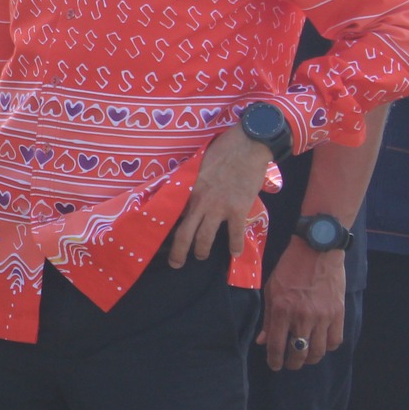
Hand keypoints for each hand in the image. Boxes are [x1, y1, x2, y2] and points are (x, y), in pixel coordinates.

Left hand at [168, 125, 271, 267]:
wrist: (247, 145)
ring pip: (205, 238)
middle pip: (184, 234)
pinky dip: (235, 246)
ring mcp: (219, 208)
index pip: (173, 215)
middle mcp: (200, 202)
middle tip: (176, 264)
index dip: (167, 230)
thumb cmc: (222, 151)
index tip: (161, 240)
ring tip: (201, 256)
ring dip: (202, 251)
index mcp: (189, 191)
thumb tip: (184, 191)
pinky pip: (235, 234)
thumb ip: (191, 182)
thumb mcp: (198, 166)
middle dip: (179, 253)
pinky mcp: (238, 209)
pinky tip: (235, 254)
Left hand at [257, 237, 345, 369]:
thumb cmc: (289, 268)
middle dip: (293, 363)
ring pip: (318, 351)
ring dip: (311, 359)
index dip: (275, 360)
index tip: (275, 366)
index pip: (277, 345)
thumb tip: (263, 341)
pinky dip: (327, 347)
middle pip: (299, 353)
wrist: (317, 250)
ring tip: (305, 357)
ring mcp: (323, 316)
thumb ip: (268, 318)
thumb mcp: (271, 290)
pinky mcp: (338, 313)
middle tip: (290, 364)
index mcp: (282, 310)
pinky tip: (320, 345)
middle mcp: (303, 316)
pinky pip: (335, 340)